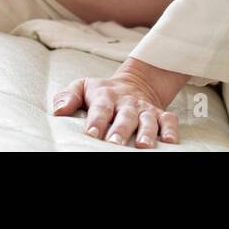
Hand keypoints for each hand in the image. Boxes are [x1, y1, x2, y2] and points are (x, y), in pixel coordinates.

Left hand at [51, 57, 189, 147]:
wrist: (134, 82)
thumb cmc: (102, 91)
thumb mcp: (82, 86)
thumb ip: (68, 97)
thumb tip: (58, 111)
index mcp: (105, 95)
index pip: (100, 108)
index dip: (96, 121)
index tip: (91, 134)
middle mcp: (126, 103)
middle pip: (125, 116)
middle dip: (120, 130)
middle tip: (114, 143)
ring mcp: (144, 108)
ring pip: (147, 119)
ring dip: (146, 133)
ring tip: (143, 146)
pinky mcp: (159, 114)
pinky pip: (169, 120)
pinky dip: (171, 130)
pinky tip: (170, 142)